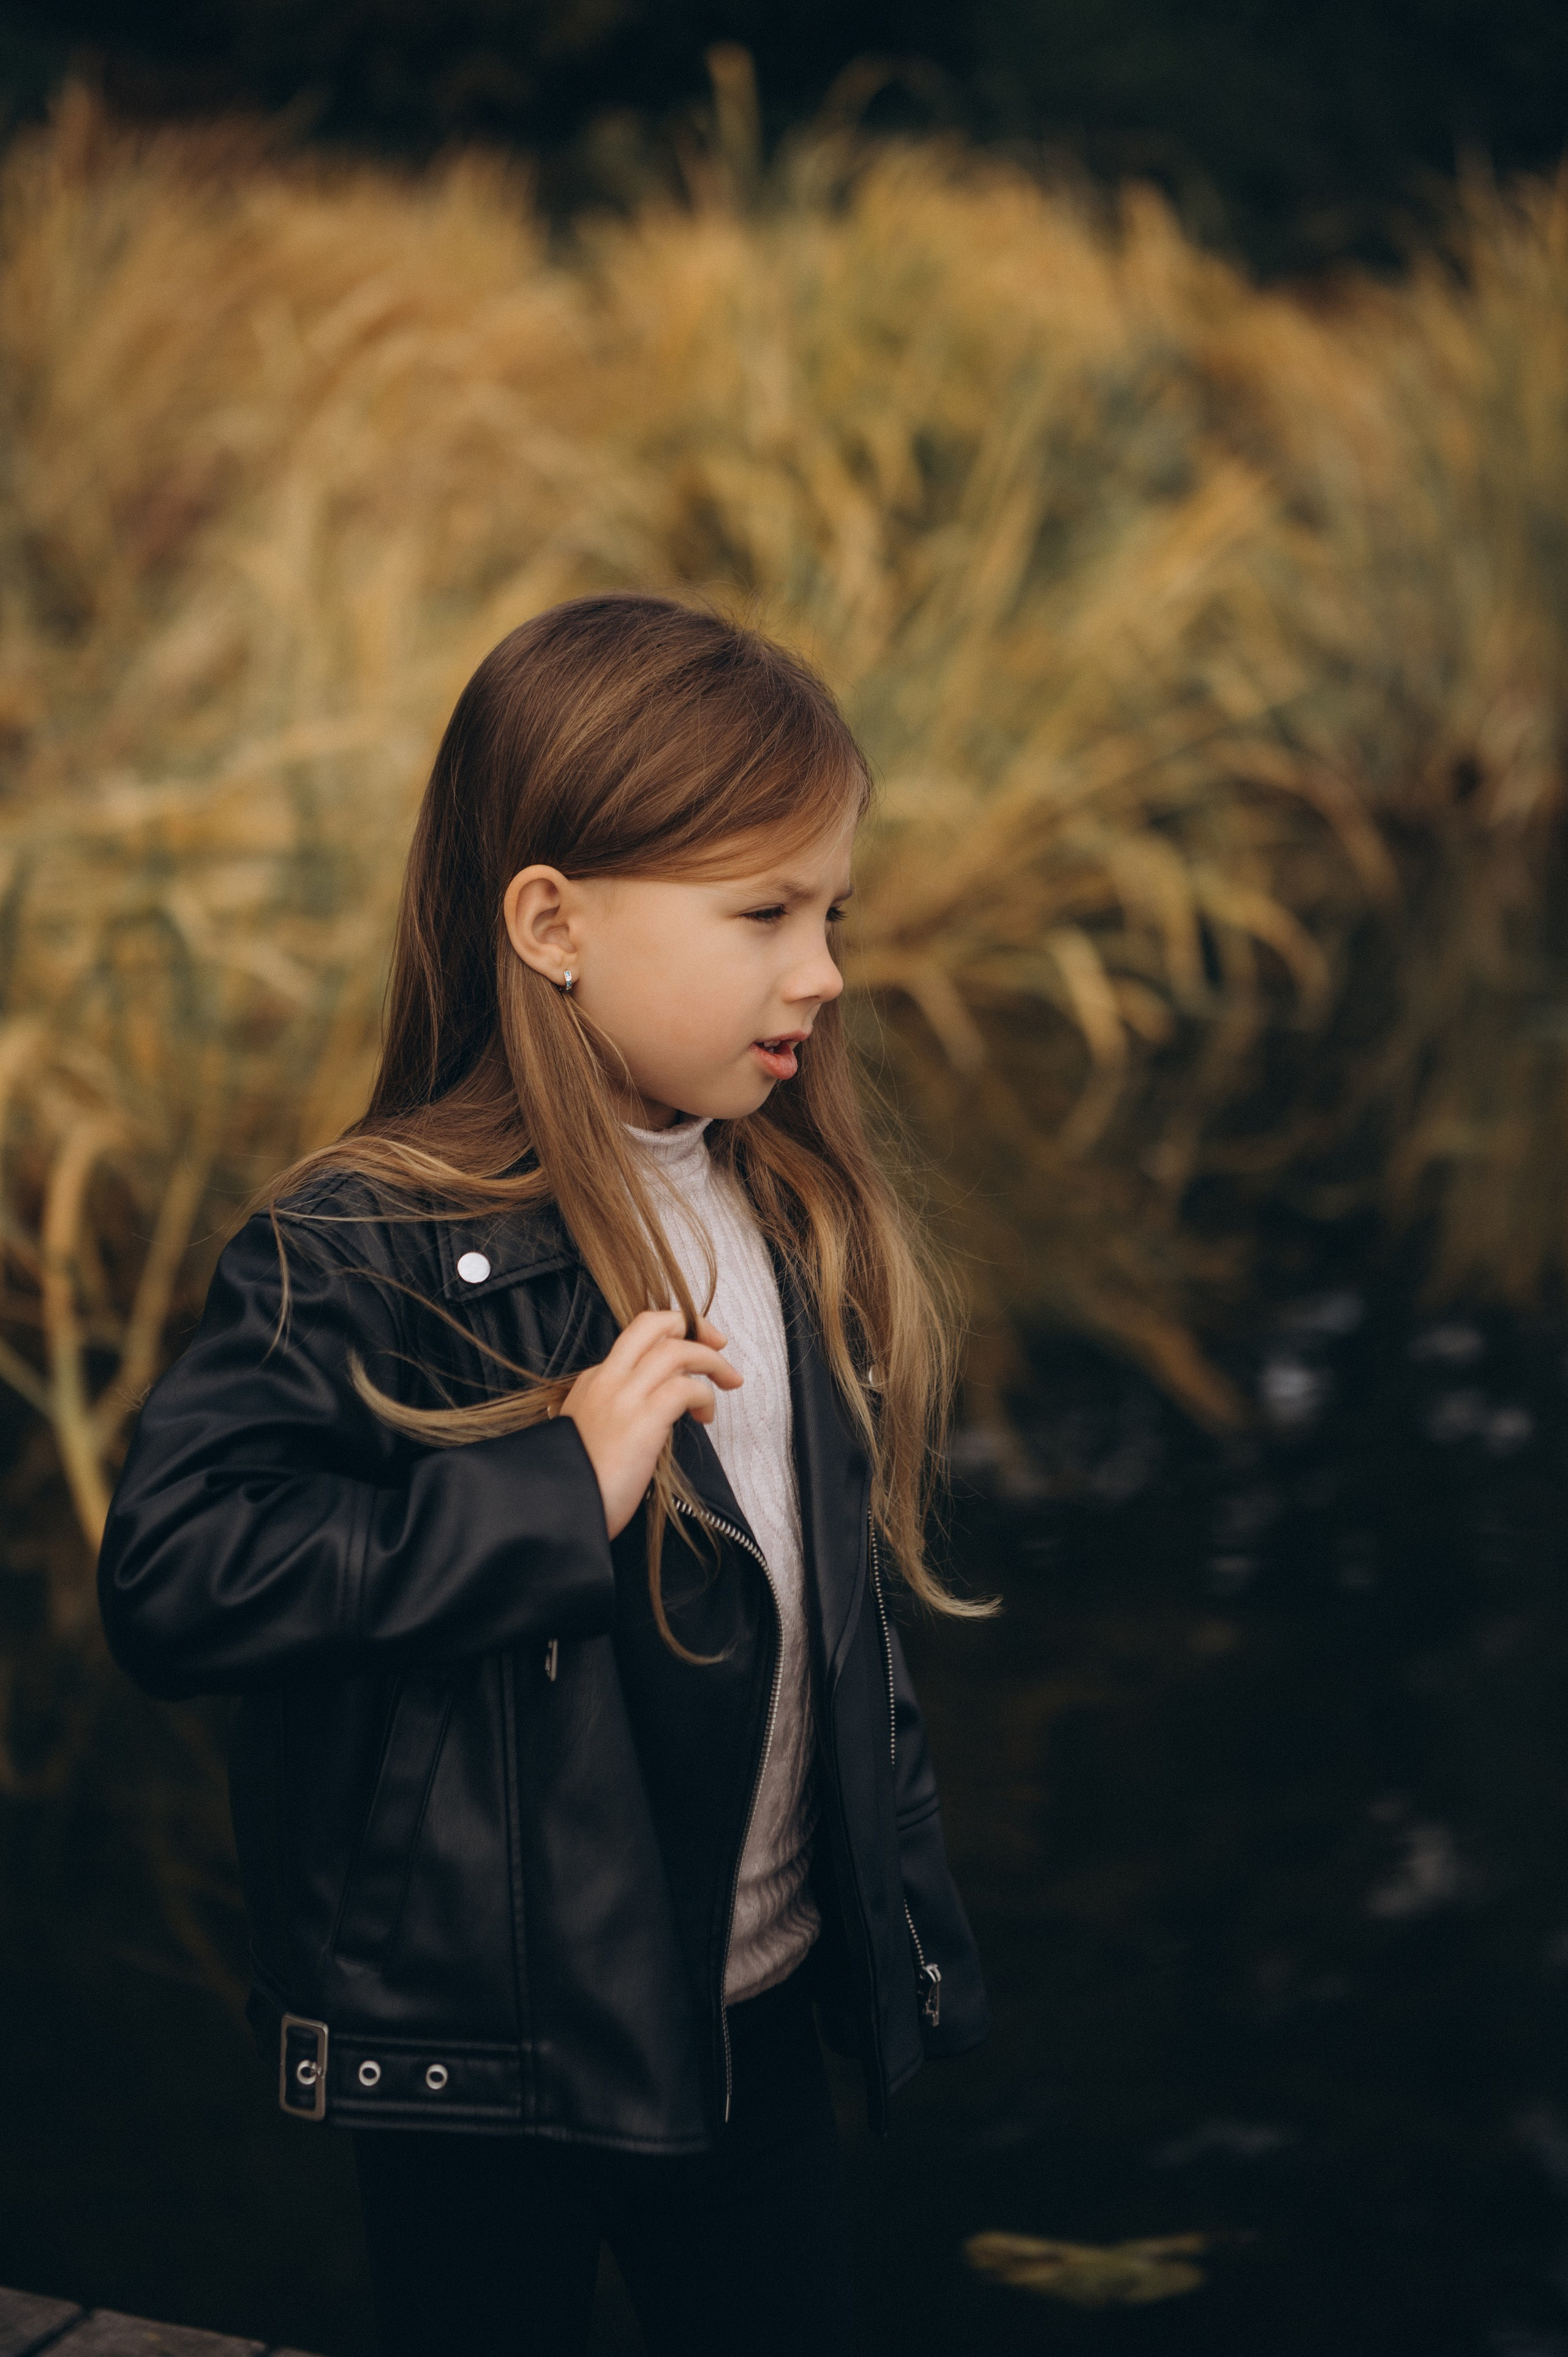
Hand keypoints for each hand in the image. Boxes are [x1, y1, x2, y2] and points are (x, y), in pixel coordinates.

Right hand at [560, 1309, 740, 1538]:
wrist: (558, 1509)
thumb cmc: (581, 1482)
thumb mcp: (590, 1433)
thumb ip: (612, 1412)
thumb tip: (648, 1411)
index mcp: (594, 1380)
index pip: (639, 1340)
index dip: (673, 1340)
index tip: (696, 1354)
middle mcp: (608, 1378)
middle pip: (654, 1323)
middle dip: (694, 1325)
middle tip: (719, 1343)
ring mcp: (623, 1396)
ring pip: (677, 1350)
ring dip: (712, 1360)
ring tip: (728, 1382)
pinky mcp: (643, 1419)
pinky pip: (686, 1387)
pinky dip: (705, 1395)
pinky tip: (705, 1417)